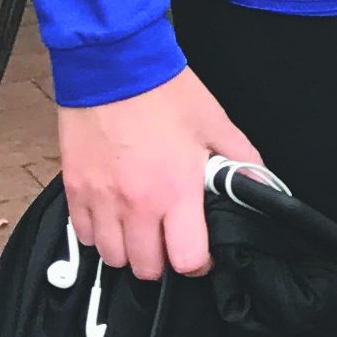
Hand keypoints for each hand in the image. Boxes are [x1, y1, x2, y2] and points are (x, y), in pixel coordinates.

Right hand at [58, 68, 261, 279]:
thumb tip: (261, 184)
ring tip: (143, 227)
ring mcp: (101, 202)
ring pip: (113, 258)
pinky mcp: (75, 193)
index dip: (199, 263)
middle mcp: (136, 206)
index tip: (202, 253)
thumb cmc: (166, 93)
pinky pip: (85, 236)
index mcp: (175, 192)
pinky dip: (100, 234)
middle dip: (164, 260)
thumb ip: (241, 160)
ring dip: (130, 250)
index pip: (186, 261)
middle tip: (171, 238)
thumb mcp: (215, 124)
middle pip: (147, 269)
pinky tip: (115, 214)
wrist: (115, 67)